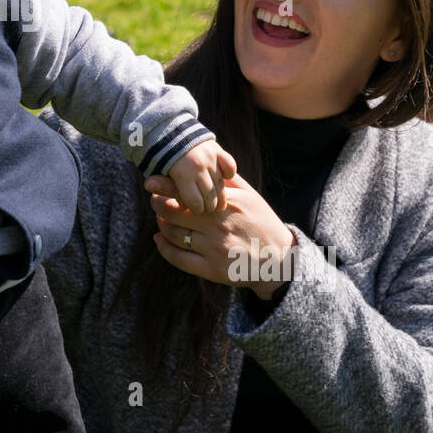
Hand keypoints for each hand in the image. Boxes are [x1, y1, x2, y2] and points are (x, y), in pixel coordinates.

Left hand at [144, 171, 294, 299]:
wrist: (280, 260)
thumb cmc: (262, 222)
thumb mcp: (251, 196)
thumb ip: (228, 181)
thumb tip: (207, 162)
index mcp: (228, 203)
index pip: (188, 191)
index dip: (164, 186)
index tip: (152, 182)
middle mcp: (219, 225)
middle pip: (174, 212)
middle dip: (158, 204)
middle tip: (155, 200)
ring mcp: (215, 248)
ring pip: (174, 234)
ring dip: (162, 224)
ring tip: (162, 218)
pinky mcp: (213, 270)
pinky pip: (179, 259)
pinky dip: (164, 249)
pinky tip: (159, 240)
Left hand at [164, 139, 237, 215]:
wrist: (166, 128)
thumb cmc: (159, 156)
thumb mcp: (160, 172)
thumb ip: (169, 189)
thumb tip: (179, 208)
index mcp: (183, 173)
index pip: (195, 203)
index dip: (195, 209)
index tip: (194, 211)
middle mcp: (199, 165)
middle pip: (209, 196)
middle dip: (208, 207)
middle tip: (206, 210)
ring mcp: (210, 157)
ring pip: (221, 184)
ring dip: (220, 196)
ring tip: (217, 204)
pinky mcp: (218, 150)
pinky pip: (229, 166)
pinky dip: (227, 174)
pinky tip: (224, 181)